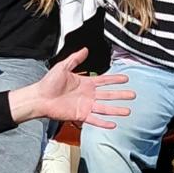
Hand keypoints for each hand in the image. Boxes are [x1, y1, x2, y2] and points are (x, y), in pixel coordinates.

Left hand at [10, 49, 133, 128]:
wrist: (40, 97)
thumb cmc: (49, 82)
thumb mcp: (63, 67)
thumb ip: (75, 59)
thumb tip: (85, 49)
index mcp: (85, 83)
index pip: (104, 80)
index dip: (115, 79)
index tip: (126, 78)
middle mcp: (88, 95)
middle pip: (108, 95)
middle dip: (121, 95)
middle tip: (133, 95)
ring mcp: (85, 106)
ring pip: (105, 108)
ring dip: (116, 110)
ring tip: (128, 111)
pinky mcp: (80, 115)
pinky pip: (95, 119)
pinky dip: (104, 123)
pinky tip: (113, 124)